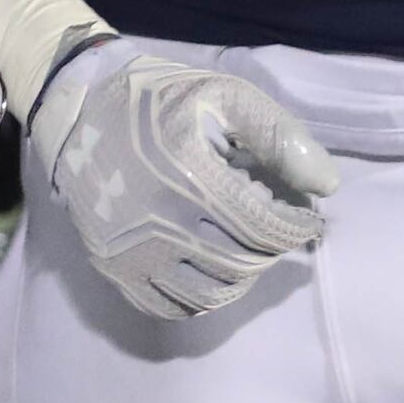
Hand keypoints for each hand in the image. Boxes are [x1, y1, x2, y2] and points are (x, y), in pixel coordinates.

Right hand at [39, 43, 342, 319]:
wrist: (77, 112)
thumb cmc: (159, 97)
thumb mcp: (224, 96)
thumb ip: (279, 136)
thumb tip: (326, 184)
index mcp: (189, 176)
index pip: (264, 227)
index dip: (297, 227)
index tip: (310, 217)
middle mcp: (159, 224)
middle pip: (242, 263)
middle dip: (274, 250)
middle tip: (281, 228)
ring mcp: (131, 254)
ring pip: (210, 293)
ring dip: (244, 275)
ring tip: (252, 247)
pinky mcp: (113, 269)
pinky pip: (169, 307)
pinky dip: (203, 296)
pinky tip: (215, 269)